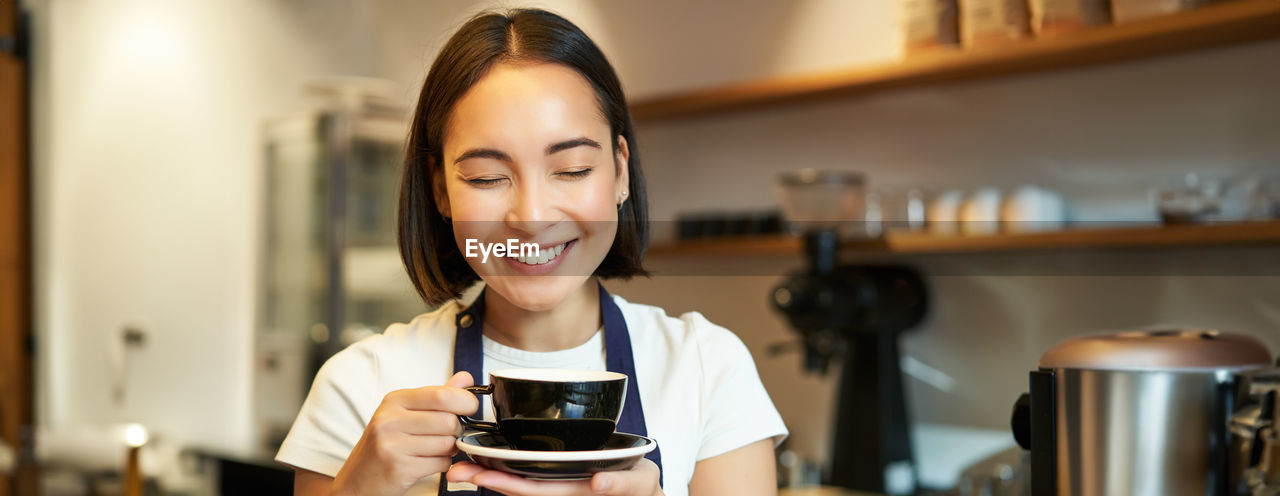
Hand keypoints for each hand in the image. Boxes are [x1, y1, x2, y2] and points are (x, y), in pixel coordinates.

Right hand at [332, 371, 478, 495]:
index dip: (465, 401)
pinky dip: (443, 464)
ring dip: (450, 449)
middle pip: (448, 420)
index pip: (441, 395)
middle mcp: (390, 420)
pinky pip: (441, 463)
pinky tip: (429, 462)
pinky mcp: (399, 468)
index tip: (470, 407)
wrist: (358, 479)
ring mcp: (392, 445)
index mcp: (395, 401)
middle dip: (458, 430)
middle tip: (450, 434)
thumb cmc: (386, 444)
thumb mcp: (406, 413)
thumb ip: (438, 396)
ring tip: (436, 449)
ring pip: (447, 443)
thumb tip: (466, 378)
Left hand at [445, 457, 662, 495]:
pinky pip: (529, 473)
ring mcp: (558, 482)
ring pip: (519, 480)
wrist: (645, 492)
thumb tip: (596, 482)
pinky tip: (489, 457)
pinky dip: (507, 466)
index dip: (505, 484)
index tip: (480, 475)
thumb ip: (620, 484)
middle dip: (486, 479)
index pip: (533, 490)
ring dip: (490, 473)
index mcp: (575, 491)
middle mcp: (561, 488)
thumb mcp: (639, 483)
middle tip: (454, 470)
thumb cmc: (642, 487)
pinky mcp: (559, 474)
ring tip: (462, 463)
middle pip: (517, 487)